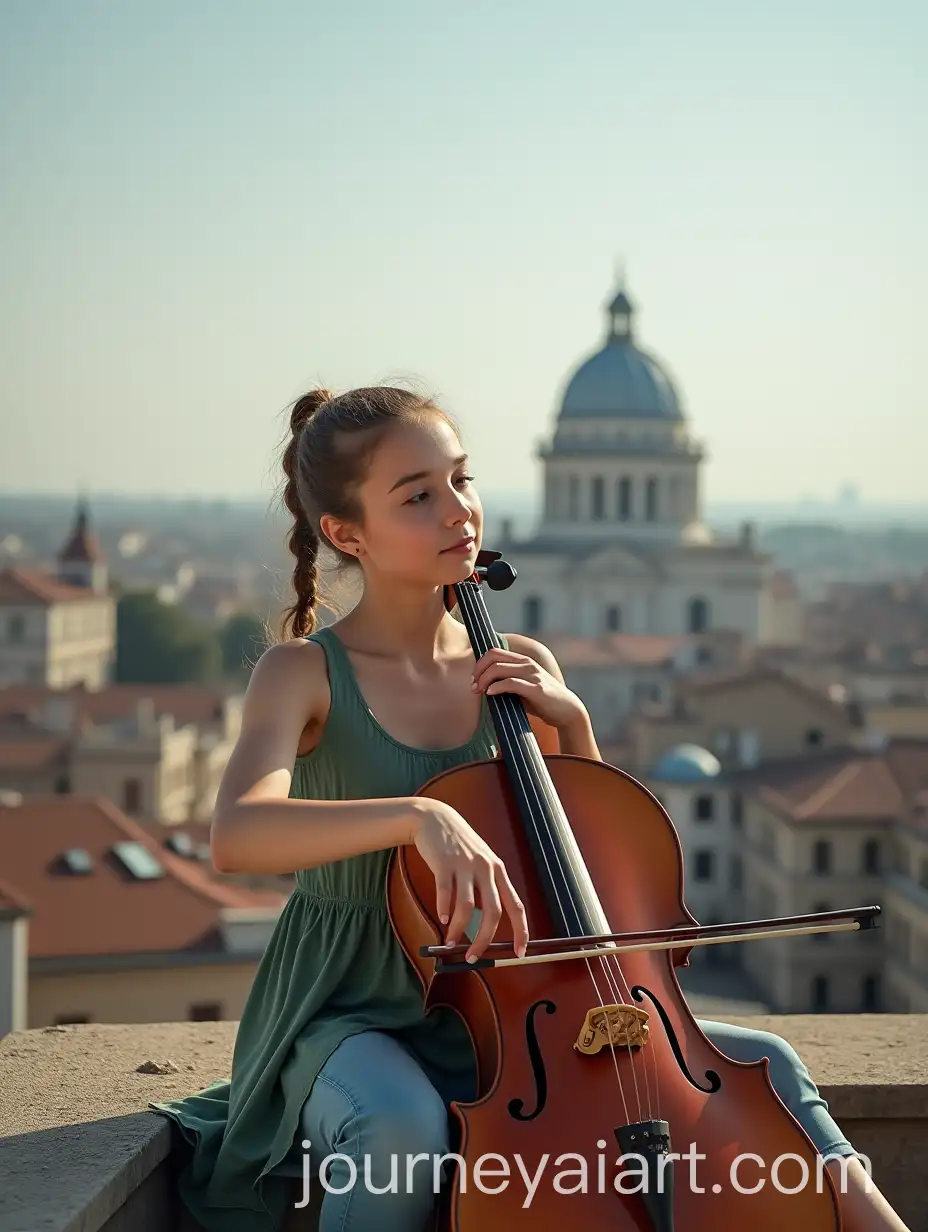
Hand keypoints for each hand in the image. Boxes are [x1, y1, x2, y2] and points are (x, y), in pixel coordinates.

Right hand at [409, 799, 528, 962]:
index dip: (520, 931)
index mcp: (498, 870)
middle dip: (484, 939)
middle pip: (493, 912)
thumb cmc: (459, 846)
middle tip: (473, 957)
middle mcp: (486, 868)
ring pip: (466, 907)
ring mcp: (465, 865)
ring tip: (450, 942)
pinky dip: (443, 910)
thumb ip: (484, 889)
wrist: (435, 819)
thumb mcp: (479, 863)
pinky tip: (442, 920)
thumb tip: (483, 925)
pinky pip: (445, 893)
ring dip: (459, 931)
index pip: (516, 906)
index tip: (519, 952)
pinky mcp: (444, 863)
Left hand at [472, 646, 584, 729]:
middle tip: (473, 686)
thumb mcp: (523, 688)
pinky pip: (511, 683)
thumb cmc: (542, 702)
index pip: (494, 652)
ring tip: (478, 691)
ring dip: (483, 679)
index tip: (474, 679)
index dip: (480, 664)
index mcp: (523, 661)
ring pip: (498, 668)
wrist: (567, 711)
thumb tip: (484, 687)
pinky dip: (496, 687)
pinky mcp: (536, 688)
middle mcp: (527, 664)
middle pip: (493, 657)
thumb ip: (508, 682)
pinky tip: (490, 694)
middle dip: (478, 671)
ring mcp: (532, 674)